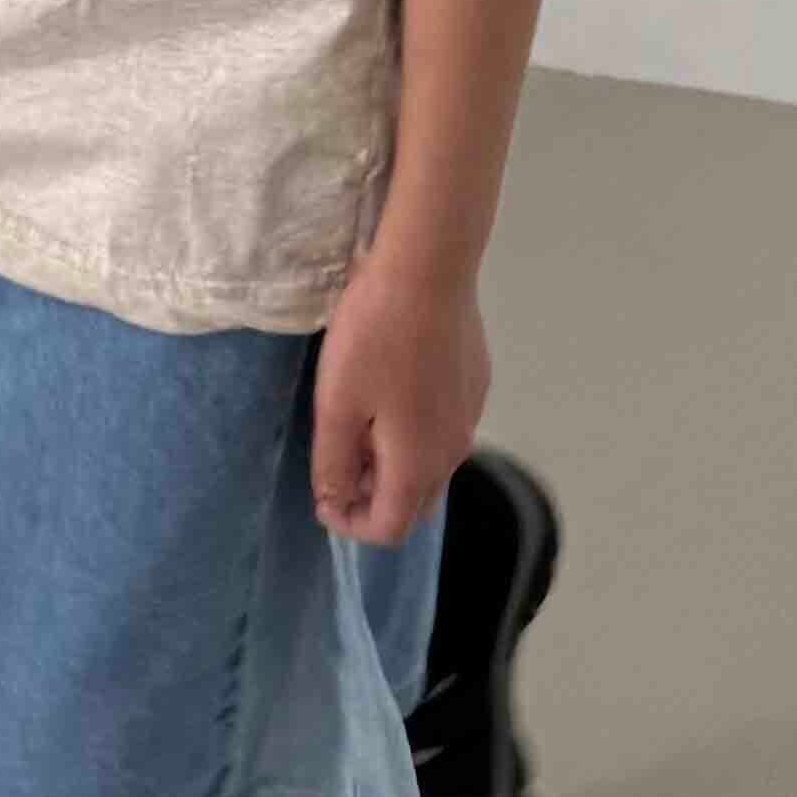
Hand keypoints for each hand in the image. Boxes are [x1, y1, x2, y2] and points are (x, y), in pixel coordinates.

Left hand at [311, 238, 488, 547]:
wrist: (429, 268)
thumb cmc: (375, 336)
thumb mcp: (336, 403)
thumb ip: (332, 463)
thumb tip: (334, 504)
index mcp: (418, 466)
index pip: (389, 529)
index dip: (349, 523)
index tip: (322, 493)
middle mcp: (454, 452)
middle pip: (415, 502)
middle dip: (373, 496)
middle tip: (338, 457)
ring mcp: (470, 416)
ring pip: (432, 465)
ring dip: (393, 462)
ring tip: (358, 419)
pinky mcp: (474, 384)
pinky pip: (443, 428)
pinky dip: (414, 431)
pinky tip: (391, 387)